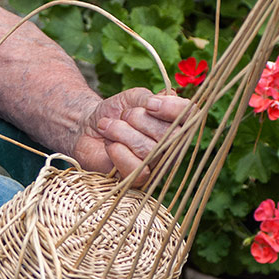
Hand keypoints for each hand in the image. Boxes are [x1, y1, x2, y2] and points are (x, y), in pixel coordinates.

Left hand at [72, 87, 192, 185]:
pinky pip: (136, 169)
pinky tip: (109, 145)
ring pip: (150, 151)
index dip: (173, 109)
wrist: (87, 128)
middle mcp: (172, 147)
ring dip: (122, 133)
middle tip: (123, 115)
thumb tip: (168, 98)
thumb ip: (150, 98)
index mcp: (176, 124)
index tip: (149, 104)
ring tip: (108, 127)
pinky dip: (118, 152)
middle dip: (140, 119)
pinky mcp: (138, 181)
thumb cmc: (114, 113)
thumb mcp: (133, 98)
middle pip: (171, 135)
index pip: (191, 115)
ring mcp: (157, 166)